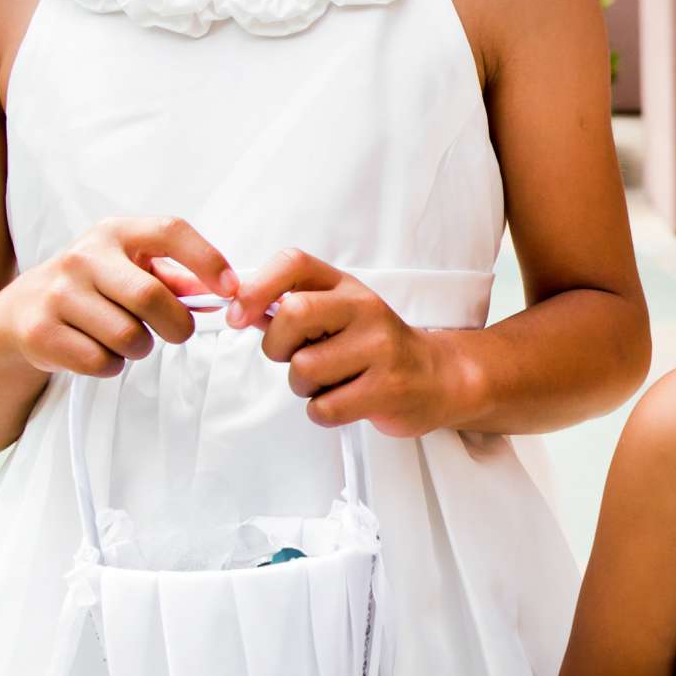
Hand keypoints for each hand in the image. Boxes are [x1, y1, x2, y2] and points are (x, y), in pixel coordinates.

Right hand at [0, 215, 229, 378]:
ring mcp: (59, 293)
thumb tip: (223, 290)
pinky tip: (97, 350)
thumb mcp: (126, 267)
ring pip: (129, 337)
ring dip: (139, 348)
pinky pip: (102, 362)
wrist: (19, 313)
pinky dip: (111, 366)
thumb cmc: (90, 288)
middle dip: (176, 325)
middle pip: (152, 297)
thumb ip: (173, 276)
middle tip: (174, 331)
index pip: (170, 231)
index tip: (230, 288)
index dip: (207, 260)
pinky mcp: (41, 331)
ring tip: (124, 338)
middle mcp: (84, 256)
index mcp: (114, 232)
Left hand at [225, 248, 450, 435]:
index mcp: (346, 286)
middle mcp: (365, 308)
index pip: (294, 263)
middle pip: (294, 315)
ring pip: (304, 369)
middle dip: (277, 346)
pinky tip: (345, 401)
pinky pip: (324, 408)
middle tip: (293, 357)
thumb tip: (240, 308)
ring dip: (303, 386)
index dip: (256, 286)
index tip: (238, 315)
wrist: (437, 376)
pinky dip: (322, 411)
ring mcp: (380, 348)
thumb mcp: (340, 313)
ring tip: (329, 382)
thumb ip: (293, 307)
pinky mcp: (387, 389)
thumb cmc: (376, 346)